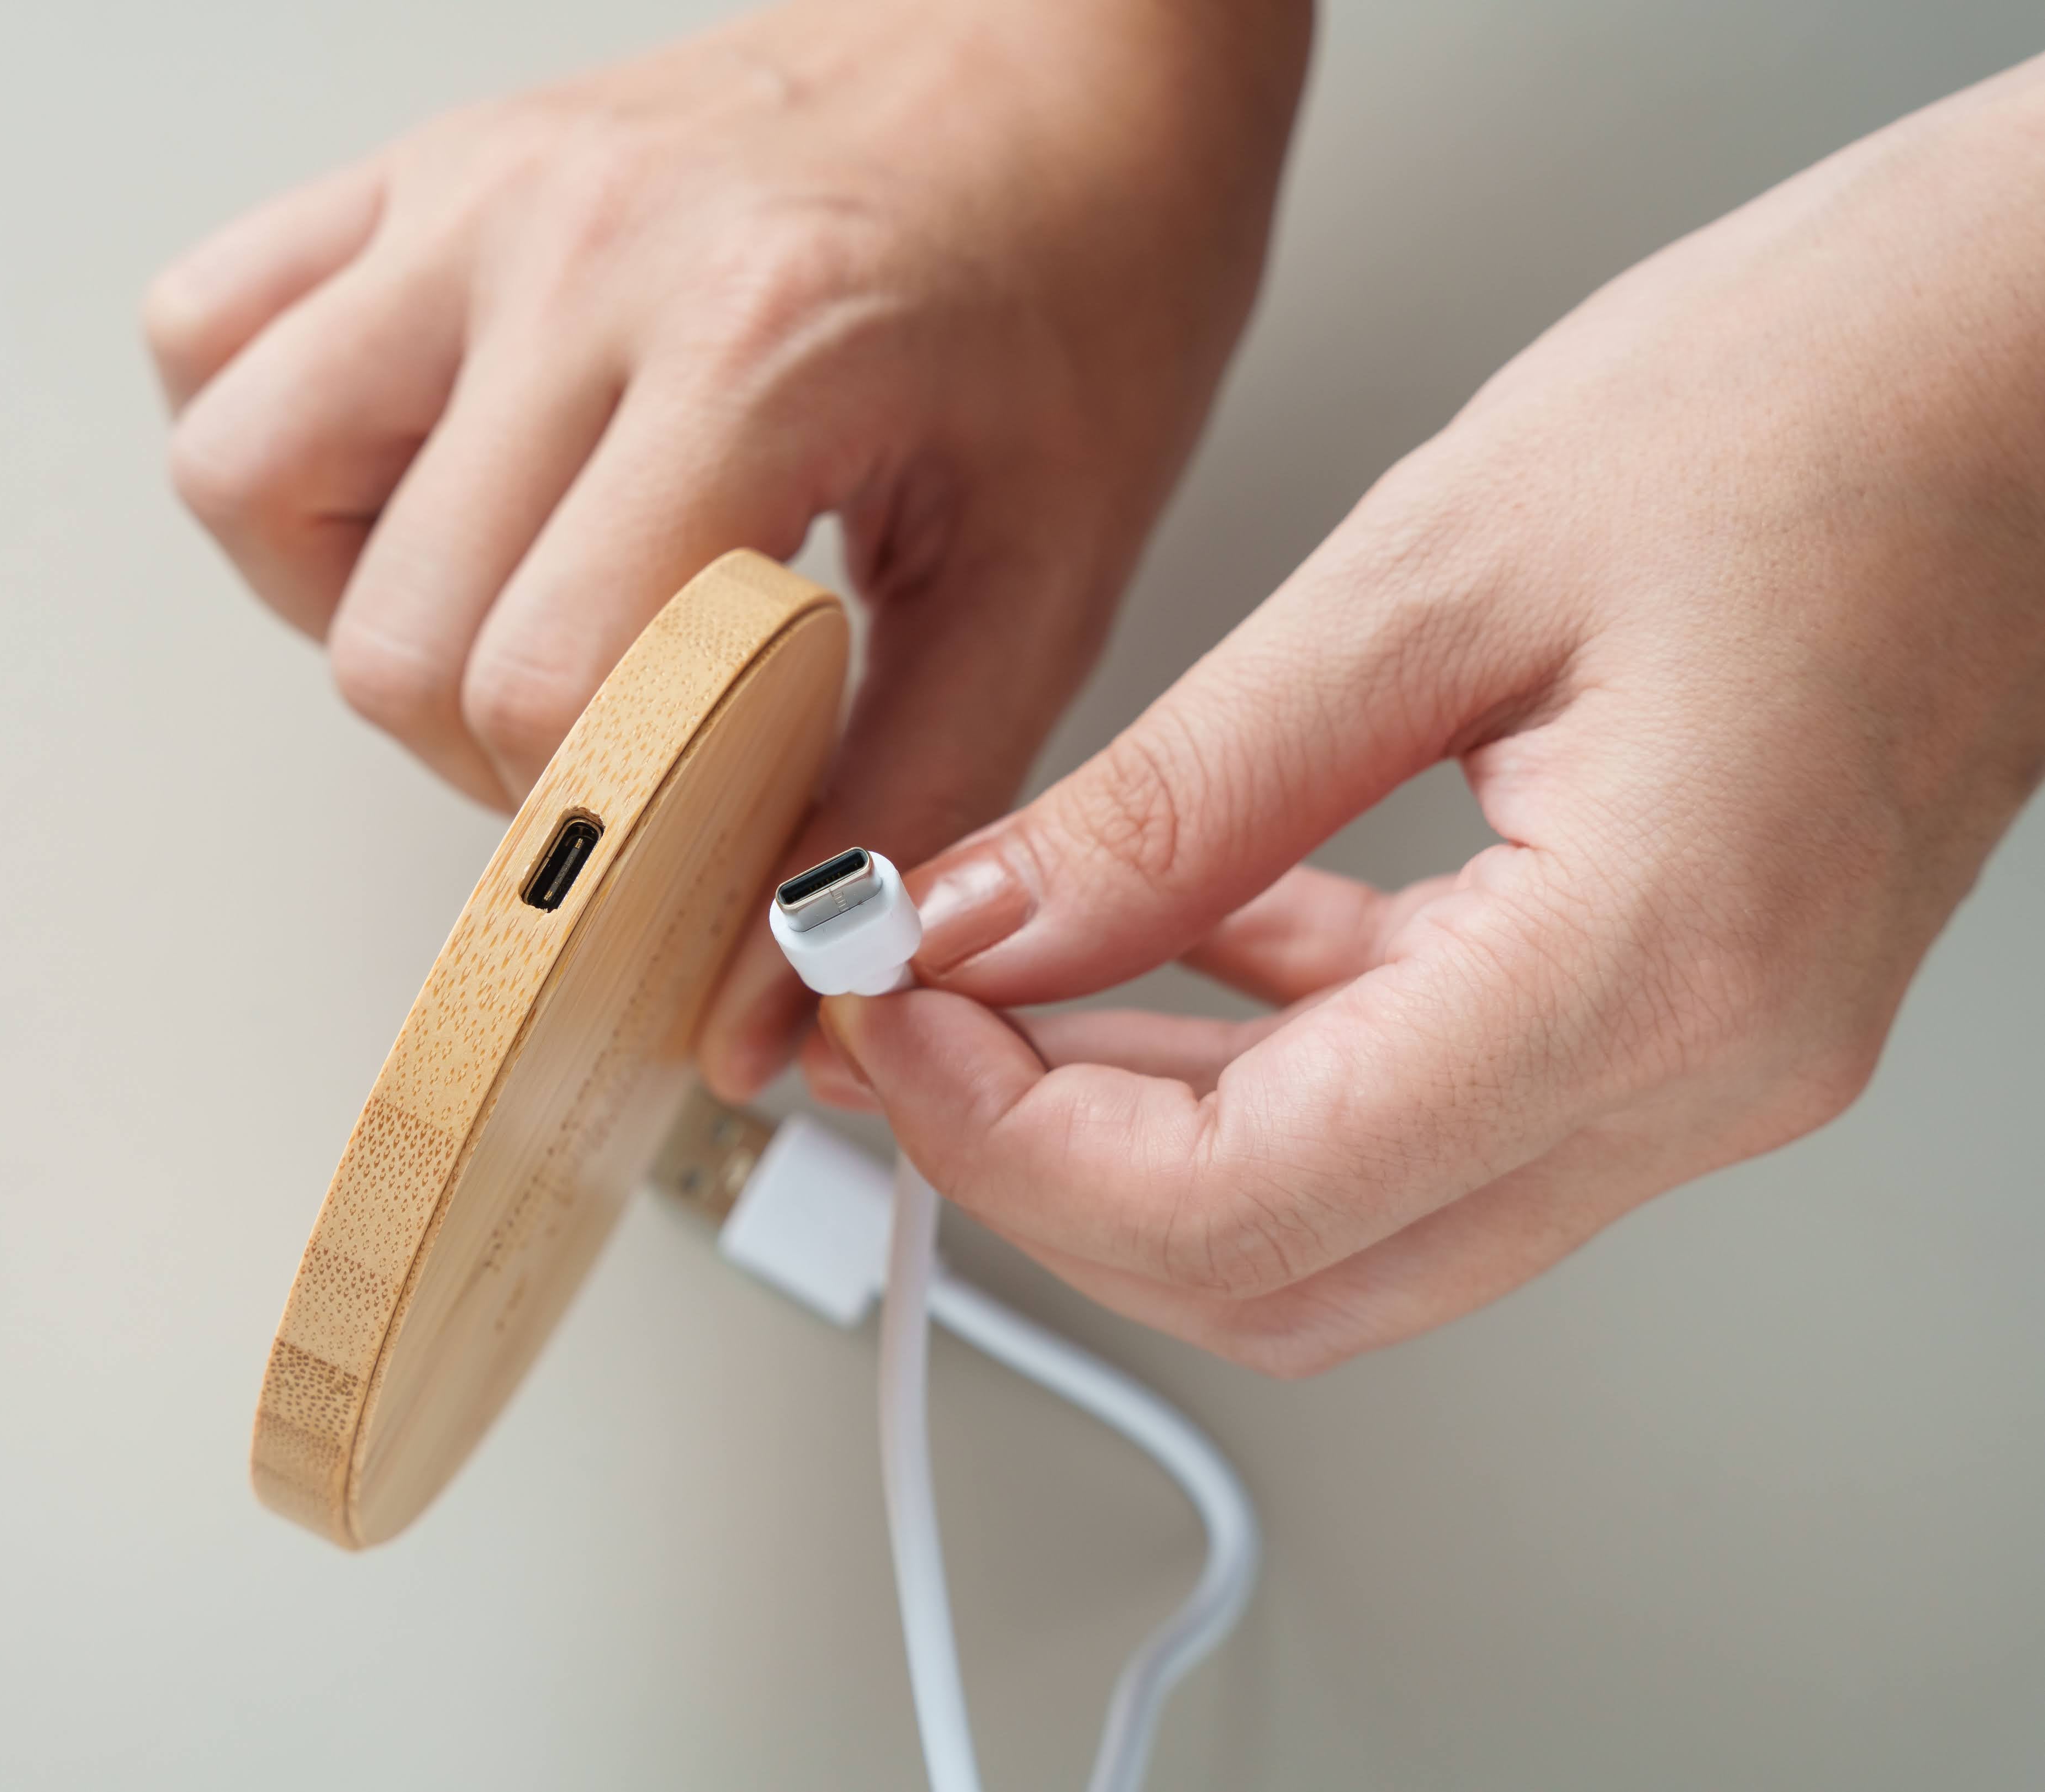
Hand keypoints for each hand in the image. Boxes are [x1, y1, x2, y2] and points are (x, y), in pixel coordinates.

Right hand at [144, 0, 1311, 1090]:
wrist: (1067, 40)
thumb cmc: (1081, 272)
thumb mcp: (1051, 569)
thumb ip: (910, 805)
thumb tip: (770, 1008)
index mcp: (756, 348)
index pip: (544, 687)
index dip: (595, 828)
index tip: (674, 842)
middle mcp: (577, 251)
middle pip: (387, 630)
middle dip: (489, 755)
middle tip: (615, 740)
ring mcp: (474, 194)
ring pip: (239, 472)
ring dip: (348, 603)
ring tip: (501, 607)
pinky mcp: (425, 166)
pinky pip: (213, 323)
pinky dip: (274, 443)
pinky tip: (417, 483)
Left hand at [812, 58, 2044, 1374]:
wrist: (2031, 363)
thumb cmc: (1818, 401)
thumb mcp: (1431, 574)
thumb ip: (1184, 796)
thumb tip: (981, 919)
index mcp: (1657, 975)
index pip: (1250, 1201)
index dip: (1014, 1142)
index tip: (891, 1012)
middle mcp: (1702, 1073)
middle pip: (1289, 1263)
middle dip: (1047, 1168)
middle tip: (899, 1021)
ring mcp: (1703, 1064)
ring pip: (1344, 1214)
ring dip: (1137, 1124)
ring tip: (989, 978)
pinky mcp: (1676, 1012)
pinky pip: (1421, 1109)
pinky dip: (1260, 1053)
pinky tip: (1172, 933)